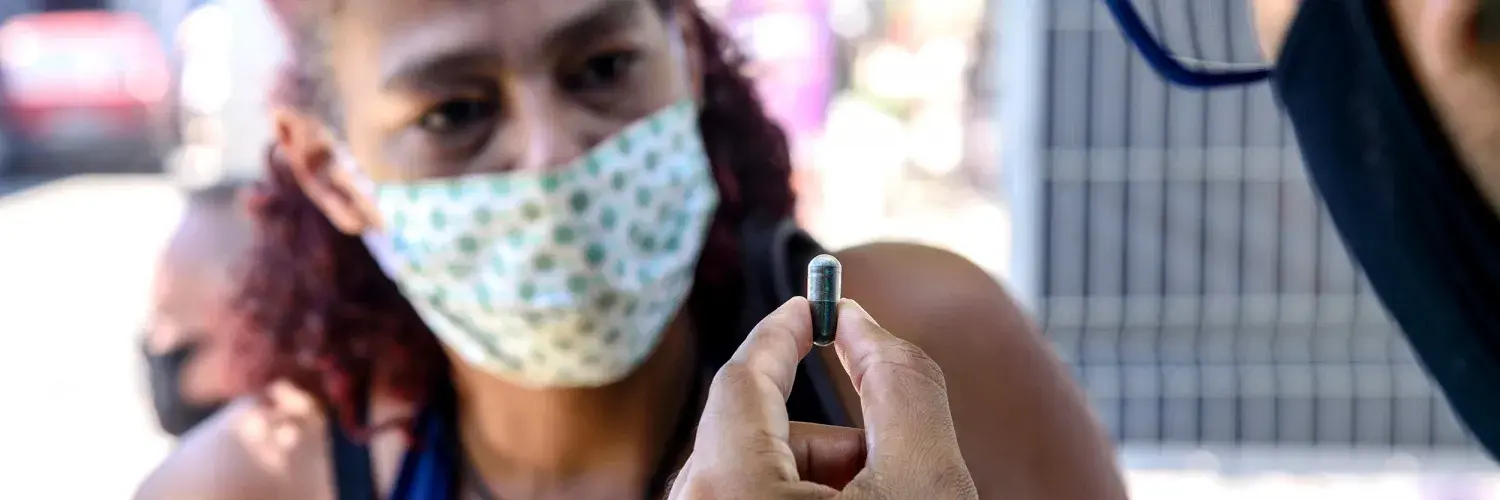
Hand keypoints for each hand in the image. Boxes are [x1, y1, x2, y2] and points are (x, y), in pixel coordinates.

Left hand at [667, 297, 978, 498]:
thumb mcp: (926, 478)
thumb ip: (898, 384)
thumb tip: (861, 323)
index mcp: (729, 493)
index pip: (740, 381)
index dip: (782, 334)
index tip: (812, 308)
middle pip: (749, 438)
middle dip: (826, 440)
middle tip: (885, 461)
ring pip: (746, 480)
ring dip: (815, 481)